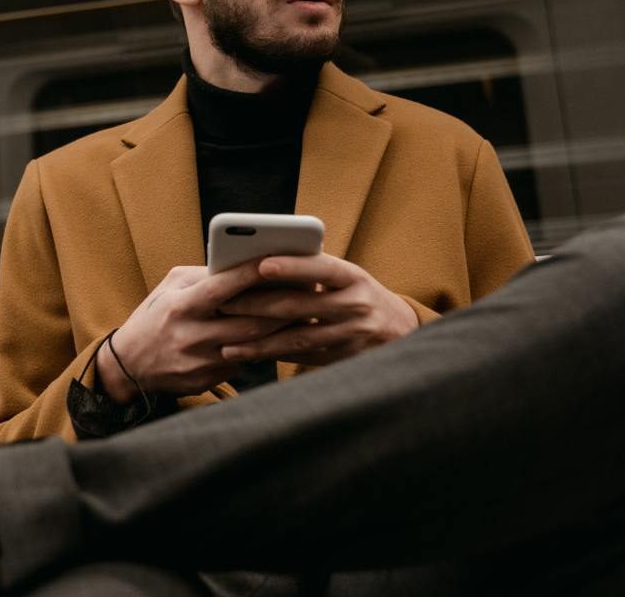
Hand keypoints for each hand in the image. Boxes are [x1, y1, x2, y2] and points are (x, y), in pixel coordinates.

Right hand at [99, 262, 293, 401]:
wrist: (129, 365)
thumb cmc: (154, 316)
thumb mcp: (169, 288)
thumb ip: (203, 276)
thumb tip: (240, 264)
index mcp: (180, 306)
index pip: (221, 288)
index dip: (250, 274)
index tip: (278, 259)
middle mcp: (191, 335)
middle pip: (248, 321)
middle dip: (281, 305)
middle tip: (308, 290)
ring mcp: (200, 362)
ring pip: (252, 344)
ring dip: (280, 329)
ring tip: (303, 311)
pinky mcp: (207, 380)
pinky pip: (243, 362)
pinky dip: (263, 347)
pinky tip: (281, 336)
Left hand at [214, 253, 419, 364]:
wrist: (401, 330)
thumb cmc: (359, 294)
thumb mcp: (348, 277)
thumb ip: (315, 273)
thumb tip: (261, 267)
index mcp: (353, 276)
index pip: (321, 267)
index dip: (292, 266)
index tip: (260, 264)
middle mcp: (355, 305)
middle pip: (300, 305)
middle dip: (258, 305)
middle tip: (224, 304)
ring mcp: (351, 335)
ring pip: (297, 338)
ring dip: (259, 340)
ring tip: (227, 340)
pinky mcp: (343, 359)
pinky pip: (303, 358)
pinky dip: (274, 356)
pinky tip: (250, 355)